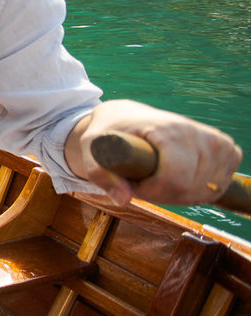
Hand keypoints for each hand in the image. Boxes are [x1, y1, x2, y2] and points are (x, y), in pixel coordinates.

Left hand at [69, 100, 241, 205]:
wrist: (126, 115)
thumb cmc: (108, 131)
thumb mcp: (92, 146)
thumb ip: (99, 173)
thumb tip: (123, 200)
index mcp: (168, 129)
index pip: (175, 179)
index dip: (151, 191)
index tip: (132, 183)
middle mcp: (196, 132)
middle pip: (189, 189)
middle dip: (162, 195)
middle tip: (142, 181)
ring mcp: (215, 141)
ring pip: (206, 191)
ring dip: (179, 195)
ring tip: (158, 178)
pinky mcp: (225, 148)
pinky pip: (219, 185)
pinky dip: (199, 191)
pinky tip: (181, 179)